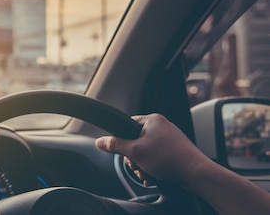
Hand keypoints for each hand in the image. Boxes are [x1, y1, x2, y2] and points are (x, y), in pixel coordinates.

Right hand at [95, 113, 209, 185]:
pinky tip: (154, 176)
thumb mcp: (135, 152)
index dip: (122, 139)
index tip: (123, 151)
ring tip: (147, 174)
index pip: (127, 124)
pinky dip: (153, 167)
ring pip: (146, 151)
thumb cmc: (169, 158)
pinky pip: (157, 157)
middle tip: (137, 165)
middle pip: (135, 140)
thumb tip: (100, 142)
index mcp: (152, 120)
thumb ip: (115, 145)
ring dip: (142, 165)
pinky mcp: (175, 150)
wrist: (195, 173)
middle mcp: (161, 126)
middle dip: (134, 158)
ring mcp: (169, 138)